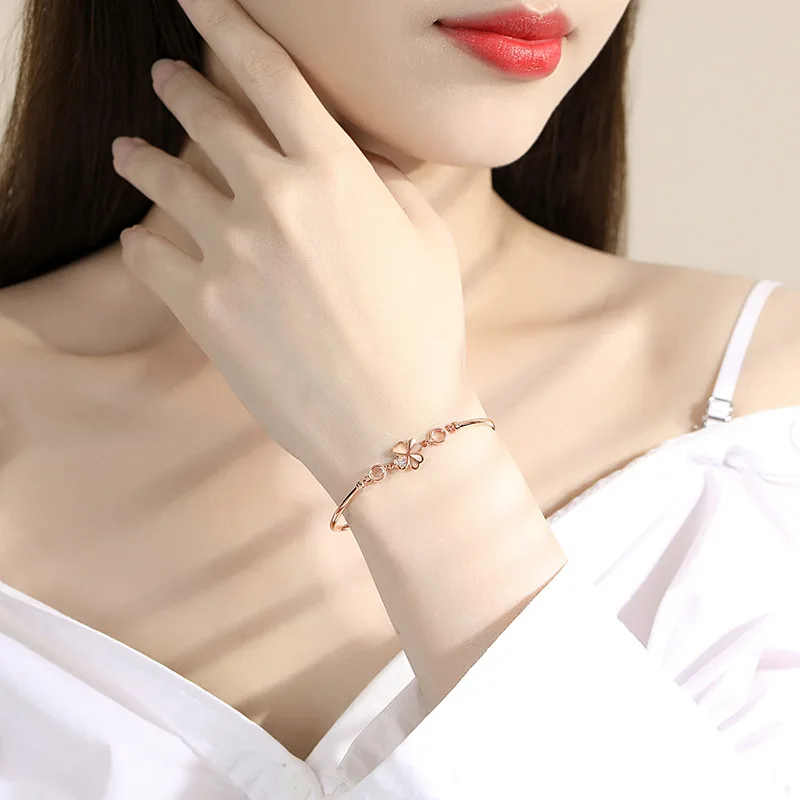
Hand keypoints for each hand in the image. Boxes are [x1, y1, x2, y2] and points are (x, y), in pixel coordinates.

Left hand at [112, 0, 476, 493]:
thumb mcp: (425, 238)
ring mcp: (231, 253)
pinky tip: (141, 237)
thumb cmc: (421, 331)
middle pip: (208, 118)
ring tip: (126, 149)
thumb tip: (351, 160)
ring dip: (141, 157)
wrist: (392, 423)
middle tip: (164, 76)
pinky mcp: (203, 308)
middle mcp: (275, 199)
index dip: (229, 23)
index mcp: (336, 173)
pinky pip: (150, 256)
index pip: (269, 73)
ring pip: (164, 181)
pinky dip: (142, 242)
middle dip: (181, 87)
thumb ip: (382, 182)